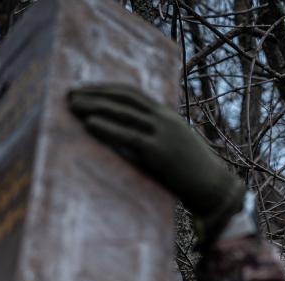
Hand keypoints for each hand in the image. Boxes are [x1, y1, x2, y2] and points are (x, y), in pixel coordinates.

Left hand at [67, 84, 244, 236]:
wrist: (215, 188)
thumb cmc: (191, 173)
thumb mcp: (172, 147)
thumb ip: (152, 136)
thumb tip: (124, 138)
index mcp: (167, 115)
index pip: (131, 93)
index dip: (105, 89)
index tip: (84, 90)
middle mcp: (164, 119)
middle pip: (123, 98)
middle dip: (94, 93)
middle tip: (69, 94)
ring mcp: (163, 133)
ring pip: (123, 112)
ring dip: (95, 106)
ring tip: (72, 106)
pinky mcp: (160, 151)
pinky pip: (128, 135)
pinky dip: (107, 128)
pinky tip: (89, 124)